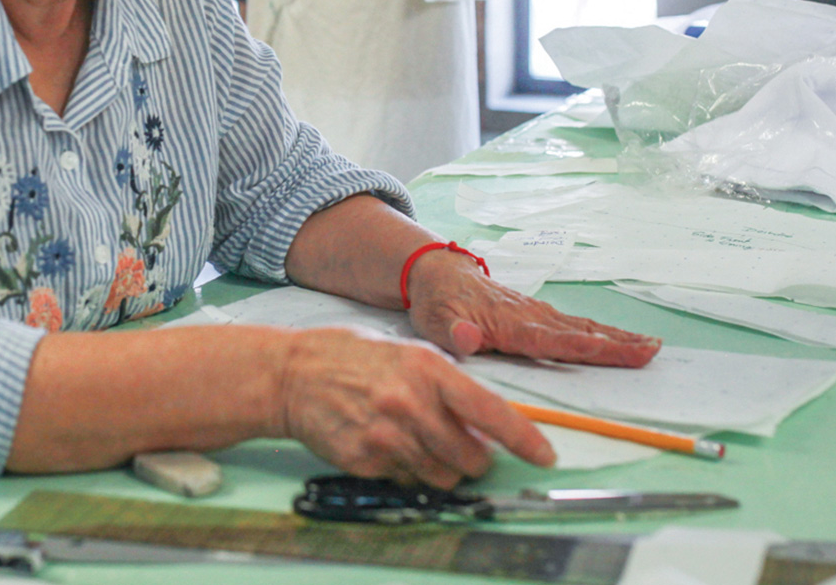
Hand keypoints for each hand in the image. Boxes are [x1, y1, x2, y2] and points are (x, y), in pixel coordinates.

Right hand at [276, 327, 555, 488]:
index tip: (544, 455)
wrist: (292, 374)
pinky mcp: (367, 461)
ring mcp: (387, 437)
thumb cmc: (351, 357)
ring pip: (443, 477)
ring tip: (420, 442)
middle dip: (475, 458)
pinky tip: (389, 445)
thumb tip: (483, 426)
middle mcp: (411, 404)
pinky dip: (408, 471)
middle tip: (462, 446)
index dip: (524, 439)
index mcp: (427, 369)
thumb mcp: (407, 353)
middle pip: (471, 457)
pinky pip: (408, 482)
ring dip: (443, 469)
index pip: (490, 413)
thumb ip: (446, 386)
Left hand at [406, 250, 661, 366]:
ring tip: (651, 347)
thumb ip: (453, 333)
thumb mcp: (434, 322)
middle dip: (616, 344)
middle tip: (652, 352)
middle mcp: (530, 317)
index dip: (583, 347)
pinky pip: (575, 326)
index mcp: (508, 325)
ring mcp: (536, 313)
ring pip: (582, 327)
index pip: (551, 340)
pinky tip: (621, 341)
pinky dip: (602, 333)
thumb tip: (469, 339)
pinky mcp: (538, 314)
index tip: (615, 351)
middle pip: (579, 333)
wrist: (439, 273)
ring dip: (617, 338)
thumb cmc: (437, 303)